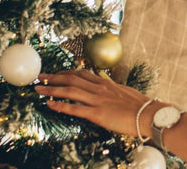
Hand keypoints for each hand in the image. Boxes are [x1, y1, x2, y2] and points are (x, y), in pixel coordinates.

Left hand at [35, 70, 149, 136]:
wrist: (148, 113)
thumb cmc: (138, 104)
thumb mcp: (123, 91)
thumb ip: (111, 88)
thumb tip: (105, 83)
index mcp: (104, 82)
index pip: (81, 73)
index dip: (65, 72)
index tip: (55, 73)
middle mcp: (99, 88)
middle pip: (71, 78)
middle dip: (54, 77)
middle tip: (40, 77)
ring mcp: (97, 100)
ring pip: (70, 91)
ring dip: (52, 88)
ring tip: (38, 88)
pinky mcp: (97, 114)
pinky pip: (75, 109)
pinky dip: (60, 106)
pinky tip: (49, 104)